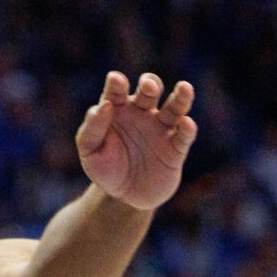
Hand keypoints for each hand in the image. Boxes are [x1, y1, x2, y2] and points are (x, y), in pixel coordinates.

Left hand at [75, 72, 197, 210]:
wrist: (123, 196)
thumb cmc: (103, 167)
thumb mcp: (89, 150)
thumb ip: (93, 127)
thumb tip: (104, 105)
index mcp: (116, 108)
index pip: (117, 90)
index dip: (117, 83)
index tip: (116, 80)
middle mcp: (141, 113)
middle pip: (150, 91)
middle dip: (150, 84)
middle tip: (149, 86)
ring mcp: (160, 130)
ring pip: (174, 108)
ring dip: (180, 97)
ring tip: (184, 87)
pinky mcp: (175, 150)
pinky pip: (184, 136)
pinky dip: (187, 128)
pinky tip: (186, 123)